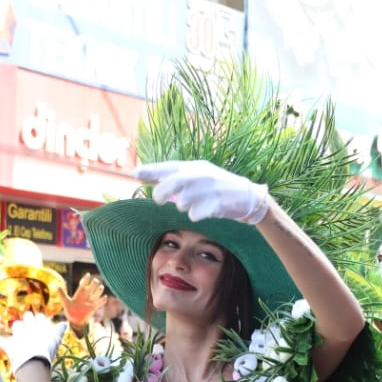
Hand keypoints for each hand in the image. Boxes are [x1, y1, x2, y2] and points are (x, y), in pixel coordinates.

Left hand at [6, 312, 67, 373]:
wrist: (34, 358)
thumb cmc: (48, 349)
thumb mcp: (56, 338)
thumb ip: (60, 330)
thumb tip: (65, 323)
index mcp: (40, 325)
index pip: (40, 317)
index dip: (40, 320)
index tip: (41, 322)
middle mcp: (29, 328)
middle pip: (28, 316)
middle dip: (28, 319)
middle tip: (30, 324)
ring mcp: (19, 335)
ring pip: (17, 325)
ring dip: (17, 328)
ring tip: (18, 332)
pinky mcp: (10, 344)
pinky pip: (1, 341)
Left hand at [61, 273, 106, 329]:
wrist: (74, 320)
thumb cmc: (70, 311)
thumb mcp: (65, 302)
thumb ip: (62, 294)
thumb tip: (57, 286)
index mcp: (79, 293)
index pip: (83, 284)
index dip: (86, 279)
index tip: (88, 274)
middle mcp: (86, 296)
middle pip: (92, 286)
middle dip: (94, 283)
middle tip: (95, 282)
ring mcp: (90, 301)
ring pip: (97, 293)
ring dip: (99, 290)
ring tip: (100, 287)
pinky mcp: (94, 307)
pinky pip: (100, 302)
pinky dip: (103, 300)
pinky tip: (104, 297)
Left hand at [135, 160, 270, 223]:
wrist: (247, 196)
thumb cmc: (217, 187)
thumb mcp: (198, 176)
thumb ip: (176, 179)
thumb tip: (152, 182)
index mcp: (194, 166)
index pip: (168, 167)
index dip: (151, 171)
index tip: (135, 174)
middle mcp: (200, 174)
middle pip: (172, 183)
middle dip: (161, 193)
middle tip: (158, 200)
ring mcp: (209, 188)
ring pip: (182, 202)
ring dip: (183, 206)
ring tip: (193, 205)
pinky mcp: (216, 203)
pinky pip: (195, 214)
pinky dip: (196, 215)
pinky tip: (205, 212)